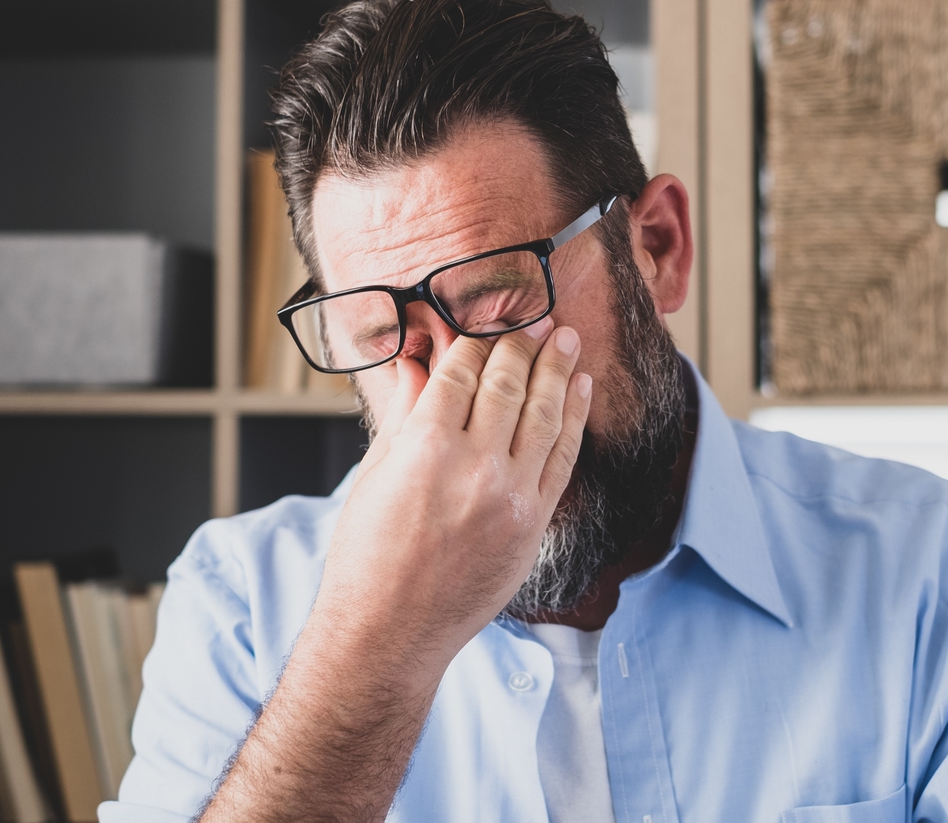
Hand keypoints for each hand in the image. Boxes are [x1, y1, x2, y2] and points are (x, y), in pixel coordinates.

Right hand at [311, 318, 591, 681]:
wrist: (391, 632)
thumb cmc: (368, 557)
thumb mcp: (375, 474)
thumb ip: (403, 412)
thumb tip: (413, 360)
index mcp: (425, 448)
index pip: (462, 371)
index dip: (478, 337)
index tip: (489, 316)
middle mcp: (474, 467)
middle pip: (508, 384)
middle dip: (524, 343)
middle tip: (538, 315)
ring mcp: (511, 496)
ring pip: (544, 414)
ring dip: (558, 370)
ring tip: (567, 339)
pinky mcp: (534, 523)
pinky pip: (563, 457)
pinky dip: (574, 417)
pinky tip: (580, 388)